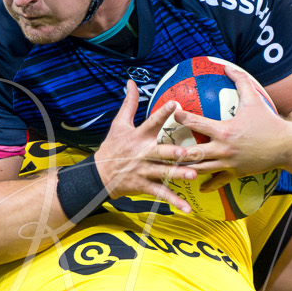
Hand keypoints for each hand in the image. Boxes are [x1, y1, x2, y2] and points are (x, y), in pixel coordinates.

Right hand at [93, 81, 196, 213]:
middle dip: (171, 152)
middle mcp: (141, 153)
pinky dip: (174, 201)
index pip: (151, 122)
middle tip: (185, 151)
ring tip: (193, 175)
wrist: (98, 175)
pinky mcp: (143, 186)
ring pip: (162, 173)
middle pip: (158, 152)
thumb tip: (131, 82)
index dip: (162, 113)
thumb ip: (129, 103)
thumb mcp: (119, 124)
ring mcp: (142, 171)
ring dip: (177, 175)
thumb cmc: (113, 147)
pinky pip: (160, 194)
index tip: (175, 104)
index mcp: (138, 137)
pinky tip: (187, 208)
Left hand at [167, 63, 289, 177]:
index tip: (170, 113)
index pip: (197, 123)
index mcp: (225, 130)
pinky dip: (207, 185)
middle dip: (175, 151)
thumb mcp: (254, 99)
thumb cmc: (269, 121)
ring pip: (201, 169)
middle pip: (192, 152)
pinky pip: (218, 182)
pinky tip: (197, 187)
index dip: (181, 118)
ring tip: (170, 168)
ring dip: (185, 169)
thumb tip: (226, 66)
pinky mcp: (236, 174)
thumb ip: (240, 81)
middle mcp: (224, 149)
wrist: (287, 146)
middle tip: (160, 149)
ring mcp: (229, 164)